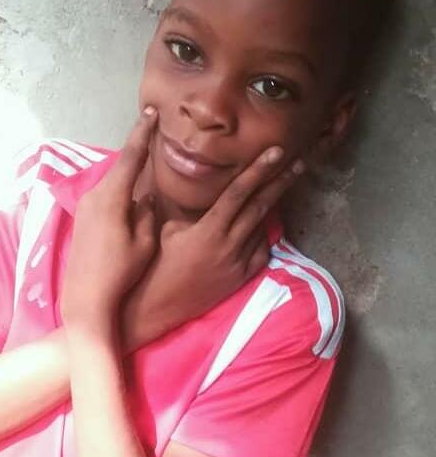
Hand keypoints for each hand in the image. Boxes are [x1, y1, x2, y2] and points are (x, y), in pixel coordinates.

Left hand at [61, 109, 158, 326]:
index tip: (150, 112)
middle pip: (119, 165)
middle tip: (153, 130)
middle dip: (136, 149)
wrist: (86, 298)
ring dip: (128, 170)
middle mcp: (94, 196)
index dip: (142, 133)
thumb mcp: (144, 243)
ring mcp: (85, 207)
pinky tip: (130, 192)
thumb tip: (144, 198)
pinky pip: (105, 193)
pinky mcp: (83, 219)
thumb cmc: (120, 273)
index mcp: (111, 198)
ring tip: (146, 161)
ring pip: (112, 180)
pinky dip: (119, 186)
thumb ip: (147, 213)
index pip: (130, 157)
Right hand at [121, 147, 304, 351]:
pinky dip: (262, 236)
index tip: (276, 152)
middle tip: (298, 163)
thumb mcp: (171, 229)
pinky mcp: (241, 278)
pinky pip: (261, 251)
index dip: (258, 170)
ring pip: (262, 228)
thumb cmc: (159, 264)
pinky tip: (259, 227)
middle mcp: (228, 245)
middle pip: (260, 207)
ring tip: (274, 190)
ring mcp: (238, 263)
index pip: (239, 193)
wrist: (159, 304)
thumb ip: (194, 212)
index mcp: (209, 230)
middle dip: (280, 183)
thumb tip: (205, 192)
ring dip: (268, 209)